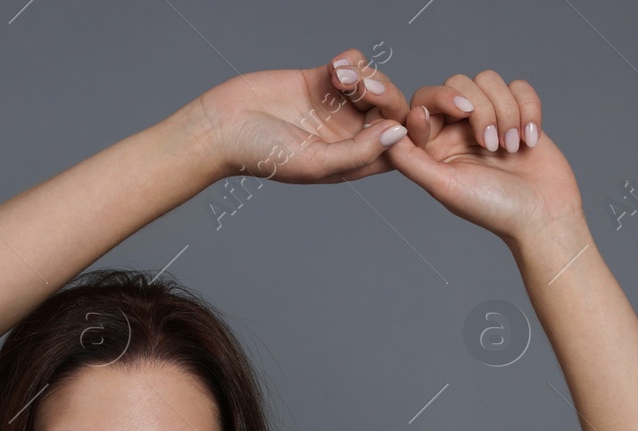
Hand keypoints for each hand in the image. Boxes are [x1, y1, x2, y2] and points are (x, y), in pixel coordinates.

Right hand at [196, 47, 411, 184]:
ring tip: (338, 77)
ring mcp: (336, 106)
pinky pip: (354, 64)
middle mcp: (349, 135)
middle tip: (363, 88)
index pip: (400, 148)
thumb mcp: (316, 161)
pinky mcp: (321, 80)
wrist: (222, 127)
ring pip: (376, 82)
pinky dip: (351, 61)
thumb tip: (400, 133)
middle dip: (385, 94)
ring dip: (365, 74)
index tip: (415, 117)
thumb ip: (359, 152)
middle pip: (392, 109)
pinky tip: (332, 68)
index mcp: (354, 162)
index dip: (416, 132)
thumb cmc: (263, 155)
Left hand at [386, 70, 584, 243]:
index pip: (425, 100)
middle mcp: (458, 129)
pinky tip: (530, 140)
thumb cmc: (492, 208)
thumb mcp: (444, 186)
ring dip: (505, 112)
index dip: (441, 99)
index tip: (460, 115)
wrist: (542, 217)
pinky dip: (528, 109)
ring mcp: (489, 119)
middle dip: (480, 109)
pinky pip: (518, 87)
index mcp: (434, 145)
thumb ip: (411, 159)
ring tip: (512, 148)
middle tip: (491, 145)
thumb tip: (386, 131)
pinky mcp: (519, 113)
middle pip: (458, 83)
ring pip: (489, 80)